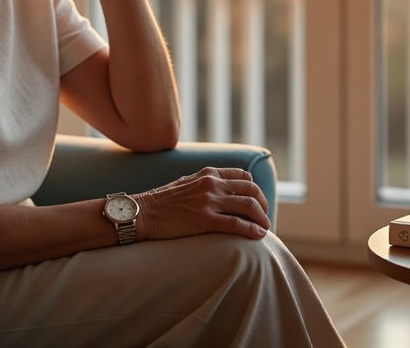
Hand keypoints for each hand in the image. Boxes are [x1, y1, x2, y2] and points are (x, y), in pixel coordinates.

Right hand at [135, 167, 270, 241]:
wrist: (144, 212)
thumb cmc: (163, 201)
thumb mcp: (188, 182)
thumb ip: (206, 182)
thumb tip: (221, 189)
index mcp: (209, 173)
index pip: (244, 176)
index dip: (255, 191)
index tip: (257, 203)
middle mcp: (212, 183)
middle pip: (251, 190)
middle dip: (263, 205)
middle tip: (264, 218)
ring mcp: (208, 201)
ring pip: (248, 205)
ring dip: (262, 218)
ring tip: (265, 228)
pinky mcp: (204, 219)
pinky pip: (235, 223)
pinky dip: (251, 229)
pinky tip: (259, 236)